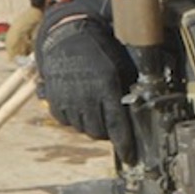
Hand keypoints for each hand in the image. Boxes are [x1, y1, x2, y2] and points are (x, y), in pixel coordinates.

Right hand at [34, 3, 136, 161]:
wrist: (68, 36)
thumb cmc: (100, 50)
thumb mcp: (121, 65)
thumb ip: (129, 89)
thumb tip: (141, 110)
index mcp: (107, 87)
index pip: (118, 125)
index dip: (125, 145)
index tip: (130, 157)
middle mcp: (86, 97)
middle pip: (98, 132)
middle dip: (107, 133)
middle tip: (112, 124)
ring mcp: (68, 100)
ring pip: (82, 128)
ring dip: (91, 125)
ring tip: (96, 110)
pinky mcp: (53, 100)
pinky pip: (66, 121)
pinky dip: (74, 118)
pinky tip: (80, 105)